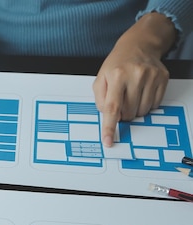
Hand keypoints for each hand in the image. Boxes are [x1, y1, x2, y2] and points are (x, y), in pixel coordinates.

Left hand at [93, 12, 175, 146]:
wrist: (139, 45)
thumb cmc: (117, 64)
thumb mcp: (100, 78)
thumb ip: (99, 99)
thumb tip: (107, 115)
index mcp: (116, 75)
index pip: (112, 107)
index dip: (109, 127)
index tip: (108, 140)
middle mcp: (135, 75)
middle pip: (128, 113)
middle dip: (122, 114)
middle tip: (121, 101)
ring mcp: (151, 77)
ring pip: (141, 112)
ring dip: (134, 110)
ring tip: (131, 95)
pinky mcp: (162, 79)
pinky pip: (154, 105)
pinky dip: (145, 104)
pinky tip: (141, 92)